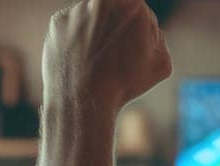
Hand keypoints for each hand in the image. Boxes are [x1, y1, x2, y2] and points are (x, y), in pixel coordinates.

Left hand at [43, 0, 170, 116]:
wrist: (83, 100)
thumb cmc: (124, 84)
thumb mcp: (162, 63)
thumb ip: (157, 37)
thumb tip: (146, 30)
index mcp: (133, 5)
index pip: (139, 9)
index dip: (139, 27)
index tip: (135, 45)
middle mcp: (103, 1)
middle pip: (114, 9)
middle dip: (116, 27)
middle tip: (115, 55)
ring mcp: (77, 10)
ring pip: (90, 18)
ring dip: (94, 34)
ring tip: (96, 62)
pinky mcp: (57, 21)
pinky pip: (71, 27)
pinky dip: (75, 41)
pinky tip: (80, 60)